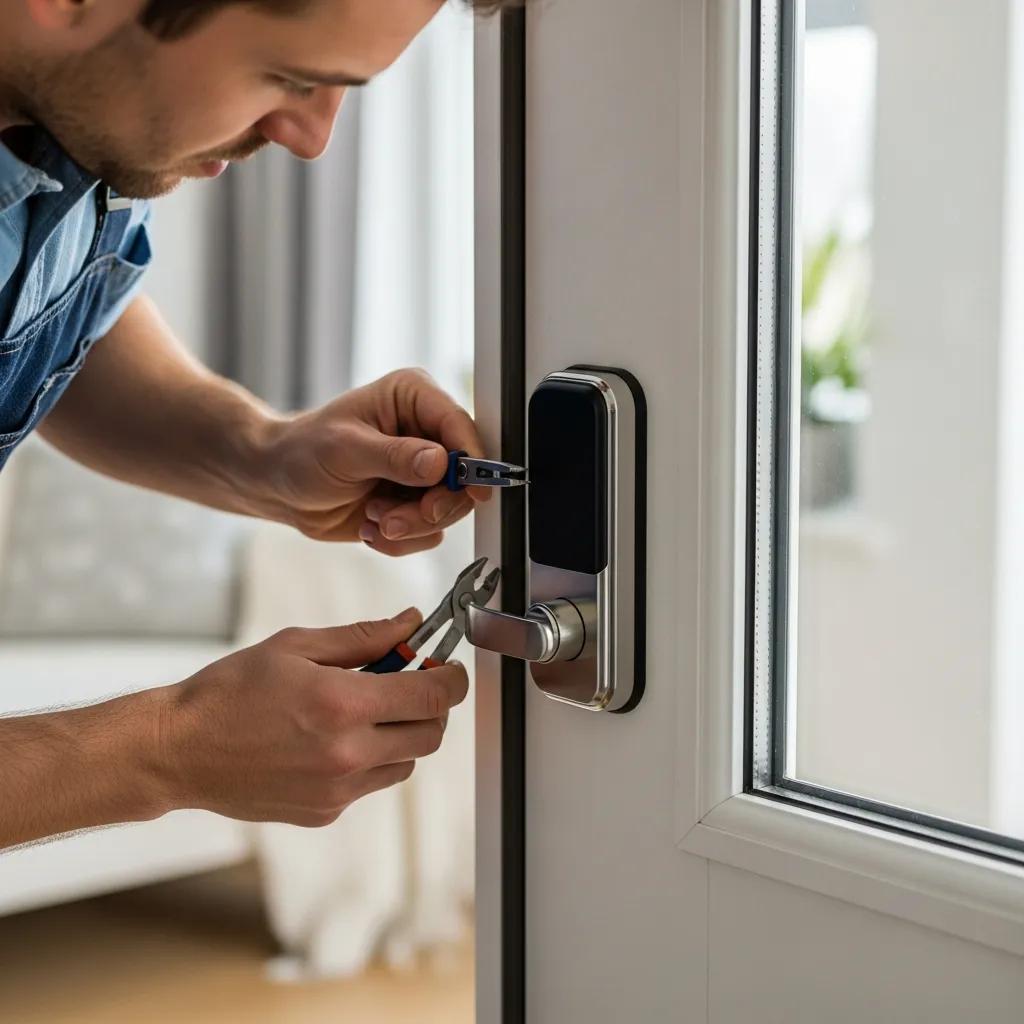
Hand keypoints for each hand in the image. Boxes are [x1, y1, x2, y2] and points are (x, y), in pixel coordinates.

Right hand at [155, 609, 467, 827]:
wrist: (180, 751)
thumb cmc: (231, 691)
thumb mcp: (296, 646)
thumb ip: (363, 636)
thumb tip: (409, 622)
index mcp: (343, 705)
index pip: (432, 698)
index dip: (451, 680)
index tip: (447, 669)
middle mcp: (348, 754)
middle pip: (430, 736)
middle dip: (430, 708)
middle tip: (408, 686)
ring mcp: (337, 790)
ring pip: (404, 764)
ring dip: (399, 736)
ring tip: (359, 713)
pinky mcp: (324, 812)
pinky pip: (369, 785)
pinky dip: (366, 761)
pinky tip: (328, 741)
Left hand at [260, 368, 491, 555]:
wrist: (279, 486)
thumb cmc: (302, 452)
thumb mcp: (345, 450)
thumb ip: (395, 457)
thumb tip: (441, 463)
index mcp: (412, 398)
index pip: (459, 424)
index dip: (472, 458)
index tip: (473, 490)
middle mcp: (425, 432)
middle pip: (463, 476)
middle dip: (432, 506)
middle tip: (398, 519)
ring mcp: (423, 471)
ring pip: (449, 509)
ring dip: (410, 525)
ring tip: (374, 518)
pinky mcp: (416, 503)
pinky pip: (430, 532)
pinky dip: (401, 539)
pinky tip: (371, 526)